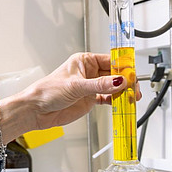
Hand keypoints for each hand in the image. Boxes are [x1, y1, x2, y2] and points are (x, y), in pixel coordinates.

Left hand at [0, 52, 134, 140]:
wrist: (36, 110)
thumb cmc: (47, 91)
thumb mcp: (76, 86)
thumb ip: (100, 85)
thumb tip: (119, 81)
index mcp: (85, 61)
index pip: (111, 60)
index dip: (124, 67)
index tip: (133, 74)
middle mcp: (89, 72)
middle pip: (115, 74)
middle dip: (126, 81)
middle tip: (134, 90)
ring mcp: (90, 86)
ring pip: (113, 87)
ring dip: (123, 92)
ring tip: (131, 98)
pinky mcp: (89, 100)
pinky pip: (108, 98)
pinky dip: (116, 101)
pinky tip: (121, 104)